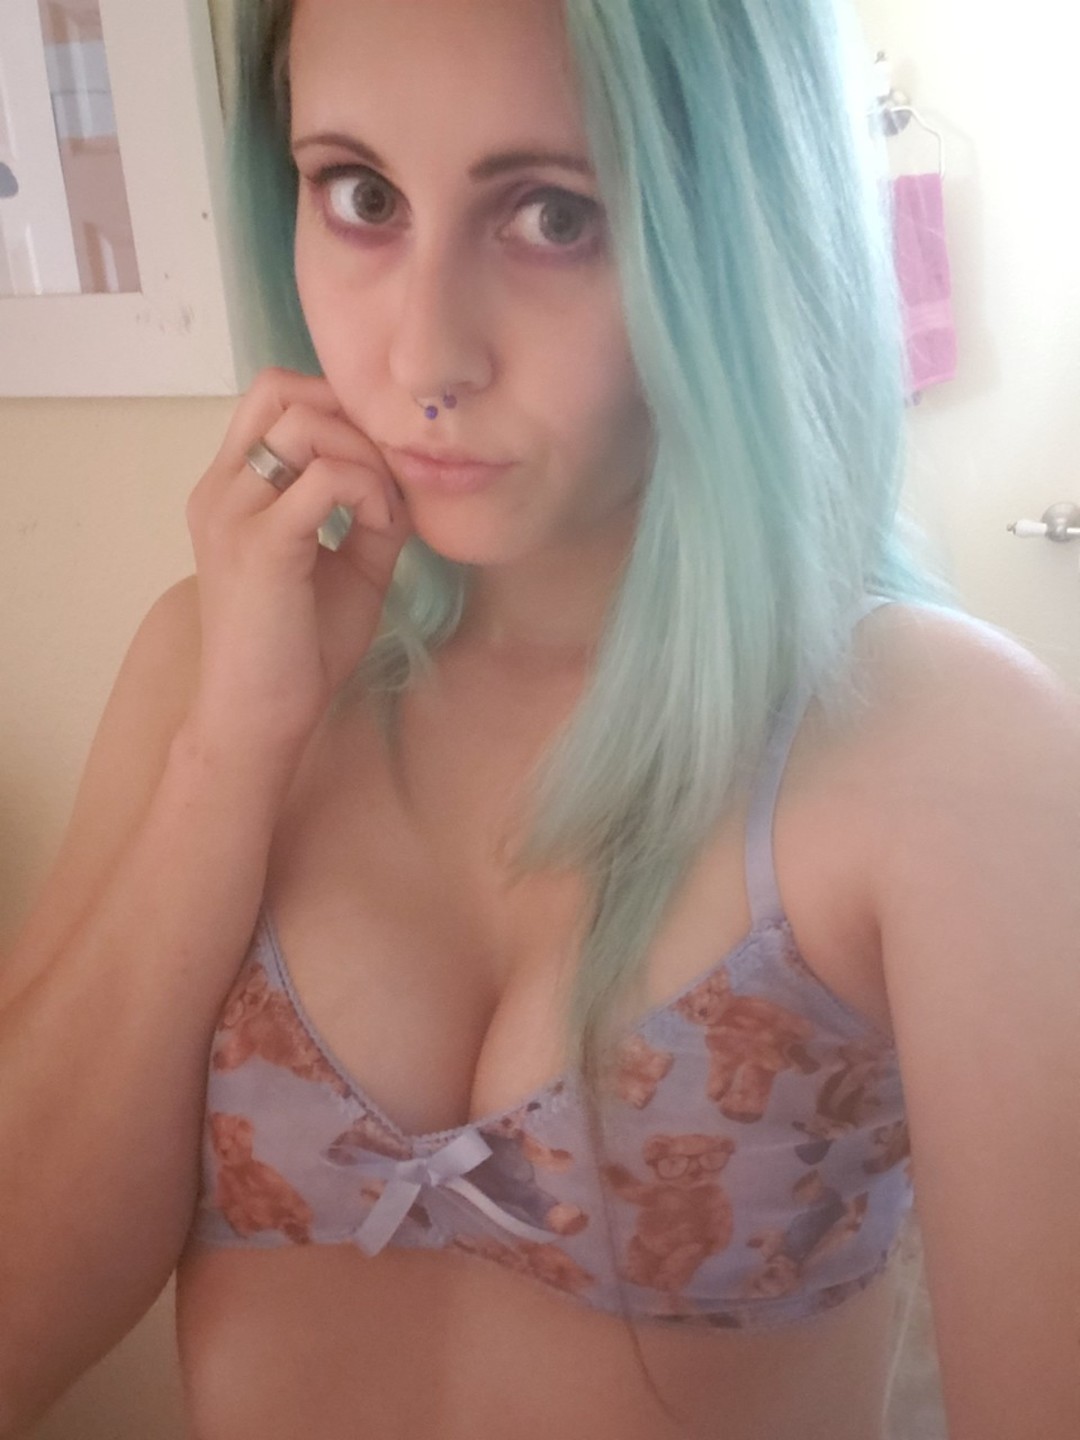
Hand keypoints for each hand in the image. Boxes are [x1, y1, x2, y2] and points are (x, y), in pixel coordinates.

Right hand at [185, 367, 412, 747]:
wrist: (261, 715)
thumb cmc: (299, 648)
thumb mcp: (348, 564)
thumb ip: (369, 511)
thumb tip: (406, 475)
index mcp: (231, 489)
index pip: (274, 397)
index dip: (337, 410)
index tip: (379, 463)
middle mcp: (221, 488)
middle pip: (280, 389)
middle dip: (351, 419)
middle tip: (386, 477)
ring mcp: (233, 512)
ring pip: (306, 423)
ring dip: (365, 456)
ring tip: (385, 510)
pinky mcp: (259, 544)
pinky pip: (327, 478)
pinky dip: (369, 492)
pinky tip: (382, 529)